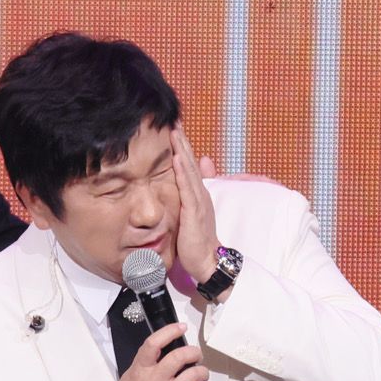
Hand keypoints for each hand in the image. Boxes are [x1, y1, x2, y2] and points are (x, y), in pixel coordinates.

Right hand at [107, 320, 209, 380]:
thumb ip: (143, 366)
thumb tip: (159, 353)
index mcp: (140, 371)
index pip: (154, 344)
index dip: (170, 331)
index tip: (180, 328)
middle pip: (180, 356)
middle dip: (194, 352)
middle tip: (196, 355)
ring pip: (194, 374)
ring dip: (203, 372)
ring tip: (202, 374)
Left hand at [168, 126, 220, 284]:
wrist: (207, 260)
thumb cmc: (196, 239)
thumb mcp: (193, 212)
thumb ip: (191, 192)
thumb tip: (198, 172)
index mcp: (198, 192)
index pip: (188, 164)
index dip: (182, 145)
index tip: (173, 127)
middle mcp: (200, 193)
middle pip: (189, 161)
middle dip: (181, 140)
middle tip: (173, 120)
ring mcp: (198, 201)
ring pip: (189, 171)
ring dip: (181, 150)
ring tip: (174, 132)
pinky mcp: (194, 212)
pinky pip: (187, 189)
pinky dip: (182, 173)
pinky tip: (176, 159)